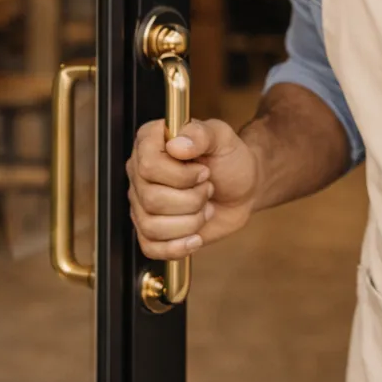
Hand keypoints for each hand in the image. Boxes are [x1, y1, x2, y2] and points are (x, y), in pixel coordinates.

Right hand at [125, 118, 258, 259]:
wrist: (242, 190)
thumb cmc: (230, 160)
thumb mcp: (222, 138)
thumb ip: (201, 134)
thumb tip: (177, 145)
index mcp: (150, 143)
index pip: (147, 165)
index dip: (180, 175)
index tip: (202, 171)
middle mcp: (140, 173)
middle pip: (151, 199)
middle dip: (191, 199)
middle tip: (208, 189)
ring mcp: (143, 203)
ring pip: (152, 226)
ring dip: (189, 222)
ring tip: (203, 208)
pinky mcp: (152, 230)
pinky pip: (150, 247)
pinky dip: (177, 247)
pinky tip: (195, 236)